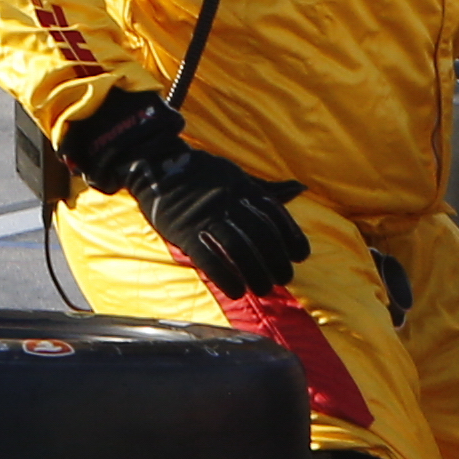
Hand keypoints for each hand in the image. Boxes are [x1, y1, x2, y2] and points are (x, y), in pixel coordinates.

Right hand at [126, 139, 310, 298]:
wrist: (157, 166)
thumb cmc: (203, 176)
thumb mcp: (238, 178)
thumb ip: (268, 190)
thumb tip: (301, 188)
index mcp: (245, 189)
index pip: (275, 215)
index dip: (292, 237)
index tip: (301, 256)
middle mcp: (230, 202)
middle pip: (261, 234)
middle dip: (276, 259)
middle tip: (285, 279)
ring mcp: (206, 216)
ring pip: (238, 247)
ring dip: (255, 272)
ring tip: (265, 289)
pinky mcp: (184, 231)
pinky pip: (208, 256)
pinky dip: (224, 276)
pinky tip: (236, 292)